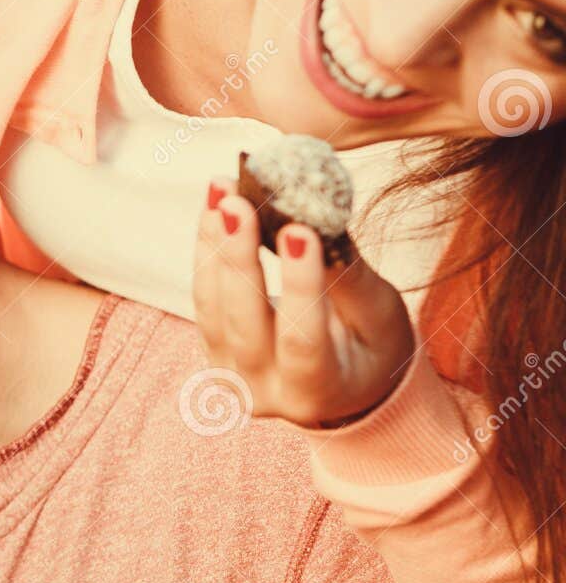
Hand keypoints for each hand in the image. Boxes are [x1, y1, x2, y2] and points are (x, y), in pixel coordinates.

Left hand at [194, 178, 415, 427]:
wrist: (343, 384)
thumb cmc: (371, 347)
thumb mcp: (378, 318)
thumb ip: (349, 278)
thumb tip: (322, 218)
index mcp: (317, 393)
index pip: (303, 340)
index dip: (299, 286)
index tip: (298, 231)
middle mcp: (264, 392)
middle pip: (243, 324)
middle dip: (238, 259)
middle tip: (238, 203)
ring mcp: (229, 374)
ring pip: (211, 306)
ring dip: (214, 242)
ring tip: (223, 189)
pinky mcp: (212, 349)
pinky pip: (203, 295)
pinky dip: (208, 246)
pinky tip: (215, 204)